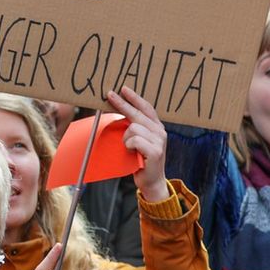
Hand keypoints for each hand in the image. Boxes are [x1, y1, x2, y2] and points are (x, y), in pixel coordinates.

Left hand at [107, 87, 169, 202]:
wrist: (152, 181)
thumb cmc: (141, 159)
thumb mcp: (138, 140)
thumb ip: (134, 127)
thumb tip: (118, 110)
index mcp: (156, 127)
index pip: (146, 107)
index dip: (134, 97)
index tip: (123, 88)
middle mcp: (160, 131)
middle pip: (137, 113)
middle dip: (121, 103)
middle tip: (109, 94)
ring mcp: (159, 141)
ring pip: (133, 127)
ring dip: (125, 138)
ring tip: (129, 148)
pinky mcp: (155, 151)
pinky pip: (134, 140)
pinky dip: (128, 145)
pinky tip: (131, 152)